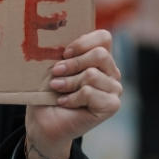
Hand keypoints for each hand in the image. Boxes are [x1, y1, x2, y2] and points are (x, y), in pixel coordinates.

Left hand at [24, 29, 121, 158]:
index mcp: (100, 59)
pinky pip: (90, 92)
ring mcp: (114, 89)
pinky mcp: (111, 106)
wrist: (44, 121)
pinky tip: (64, 102)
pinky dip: (72, 97)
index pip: (103, 37)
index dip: (83, 42)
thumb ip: (64, 54)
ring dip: (69, 82)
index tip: (64, 52)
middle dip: (73, 63)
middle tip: (55, 71)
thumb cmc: (48, 92)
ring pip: (92, 74)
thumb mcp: (54, 67)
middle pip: (100, 54)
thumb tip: (60, 43)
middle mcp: (111, 72)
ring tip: (57, 88)